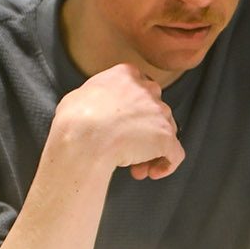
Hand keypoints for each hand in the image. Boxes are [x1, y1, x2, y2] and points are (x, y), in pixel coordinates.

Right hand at [49, 63, 185, 179]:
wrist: (83, 137)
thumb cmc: (74, 118)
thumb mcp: (79, 94)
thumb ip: (96, 96)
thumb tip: (94, 105)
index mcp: (126, 75)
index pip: (140, 91)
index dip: (134, 112)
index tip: (122, 128)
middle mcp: (148, 90)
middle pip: (155, 113)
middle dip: (144, 134)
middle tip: (128, 152)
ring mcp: (160, 113)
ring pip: (166, 133)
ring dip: (152, 151)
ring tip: (135, 169)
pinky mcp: (166, 137)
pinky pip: (175, 154)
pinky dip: (166, 165)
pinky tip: (151, 173)